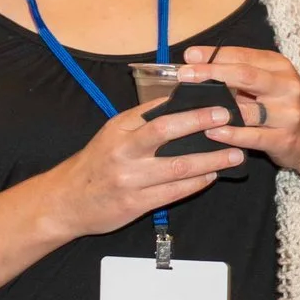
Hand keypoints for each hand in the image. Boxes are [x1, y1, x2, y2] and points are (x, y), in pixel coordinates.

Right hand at [42, 100, 243, 239]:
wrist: (65, 202)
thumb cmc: (94, 166)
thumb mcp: (110, 135)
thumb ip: (140, 121)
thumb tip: (177, 104)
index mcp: (117, 129)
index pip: (155, 109)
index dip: (186, 102)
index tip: (211, 96)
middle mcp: (122, 151)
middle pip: (165, 131)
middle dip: (199, 121)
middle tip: (226, 116)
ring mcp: (129, 178)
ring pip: (178, 166)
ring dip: (210, 159)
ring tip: (234, 154)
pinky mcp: (135, 203)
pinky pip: (173, 192)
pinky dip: (196, 183)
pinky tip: (211, 176)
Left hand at [176, 45, 299, 177]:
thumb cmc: (284, 105)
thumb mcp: (270, 82)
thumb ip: (240, 74)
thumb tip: (196, 64)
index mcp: (279, 67)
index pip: (243, 56)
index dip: (214, 55)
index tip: (188, 56)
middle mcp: (285, 87)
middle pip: (245, 76)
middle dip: (212, 73)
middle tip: (184, 75)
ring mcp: (287, 114)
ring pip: (247, 109)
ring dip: (216, 108)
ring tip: (189, 107)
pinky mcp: (284, 139)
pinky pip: (252, 136)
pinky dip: (230, 134)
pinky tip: (211, 132)